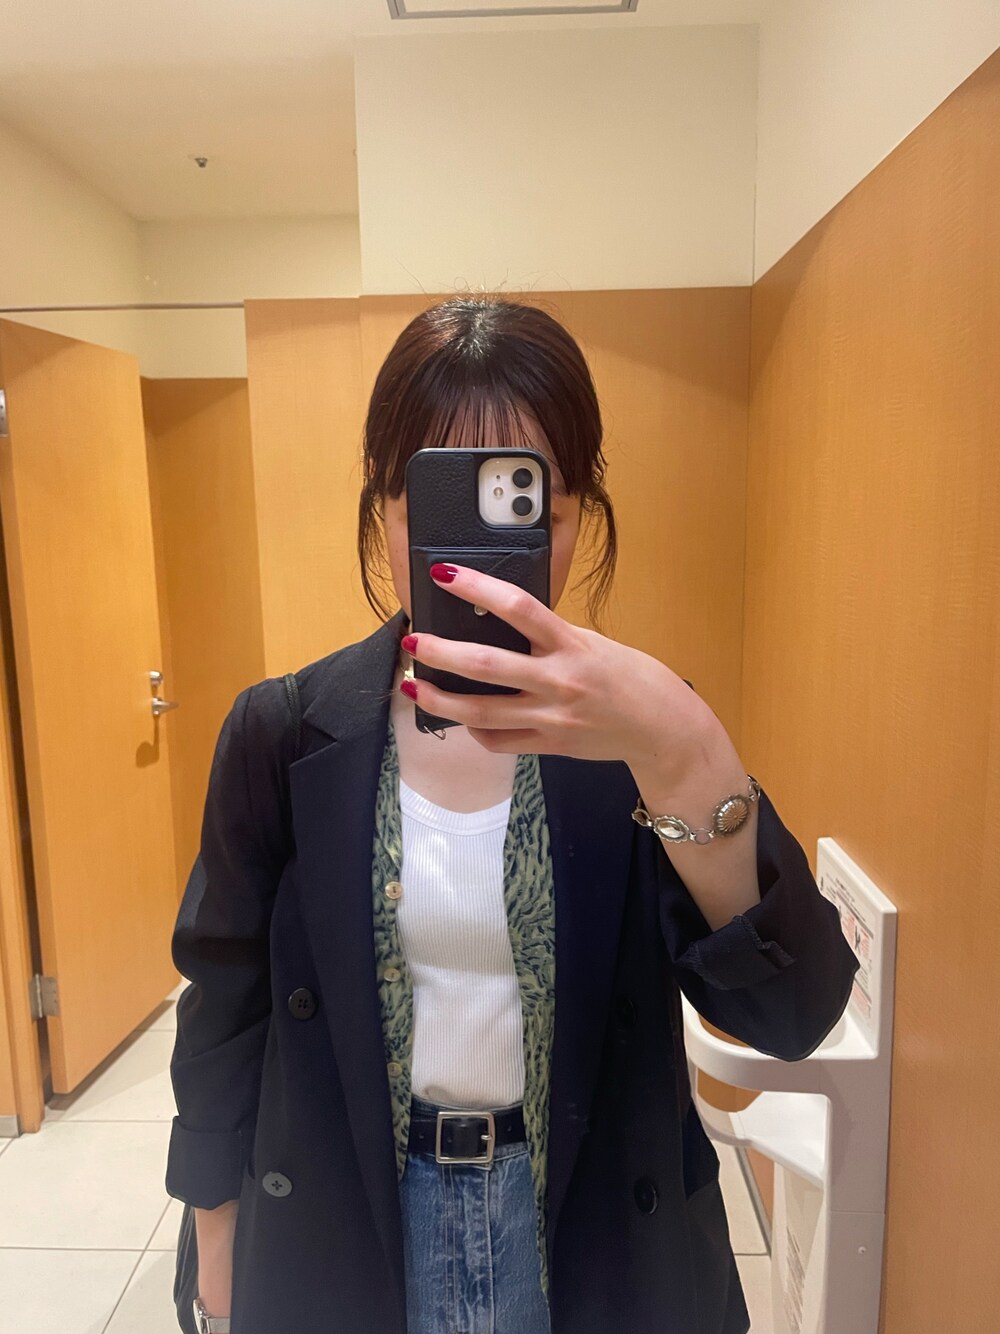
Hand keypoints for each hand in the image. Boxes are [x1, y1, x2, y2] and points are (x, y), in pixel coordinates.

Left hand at [400, 563, 712, 777]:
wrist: (662, 730)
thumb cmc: (631, 679)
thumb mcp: (592, 643)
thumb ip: (550, 638)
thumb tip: (500, 624)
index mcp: (571, 646)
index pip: (518, 608)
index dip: (478, 588)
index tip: (445, 574)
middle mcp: (558, 682)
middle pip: (486, 665)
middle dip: (441, 652)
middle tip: (413, 640)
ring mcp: (551, 718)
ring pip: (481, 711)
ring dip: (440, 698)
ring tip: (413, 684)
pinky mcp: (549, 746)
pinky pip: (499, 741)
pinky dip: (475, 729)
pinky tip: (461, 717)